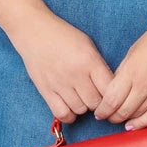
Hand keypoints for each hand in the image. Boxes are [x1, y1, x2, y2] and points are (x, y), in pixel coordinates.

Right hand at [10, 9, 114, 124]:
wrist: (35, 32)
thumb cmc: (64, 36)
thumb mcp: (88, 45)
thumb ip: (99, 66)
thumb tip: (109, 88)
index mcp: (89, 61)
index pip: (109, 89)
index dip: (112, 94)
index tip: (109, 93)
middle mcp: (76, 74)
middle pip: (96, 103)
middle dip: (98, 102)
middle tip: (94, 95)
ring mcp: (60, 84)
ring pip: (80, 110)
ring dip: (83, 106)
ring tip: (81, 97)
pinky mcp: (46, 91)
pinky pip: (62, 114)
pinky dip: (69, 115)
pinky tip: (70, 106)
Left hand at [92, 13, 146, 129]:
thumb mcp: (133, 50)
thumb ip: (123, 71)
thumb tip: (115, 87)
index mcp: (132, 72)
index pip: (112, 100)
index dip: (102, 110)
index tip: (98, 111)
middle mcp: (145, 85)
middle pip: (123, 111)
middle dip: (111, 116)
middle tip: (106, 116)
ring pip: (138, 115)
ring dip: (125, 120)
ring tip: (118, 119)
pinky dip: (143, 123)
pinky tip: (134, 125)